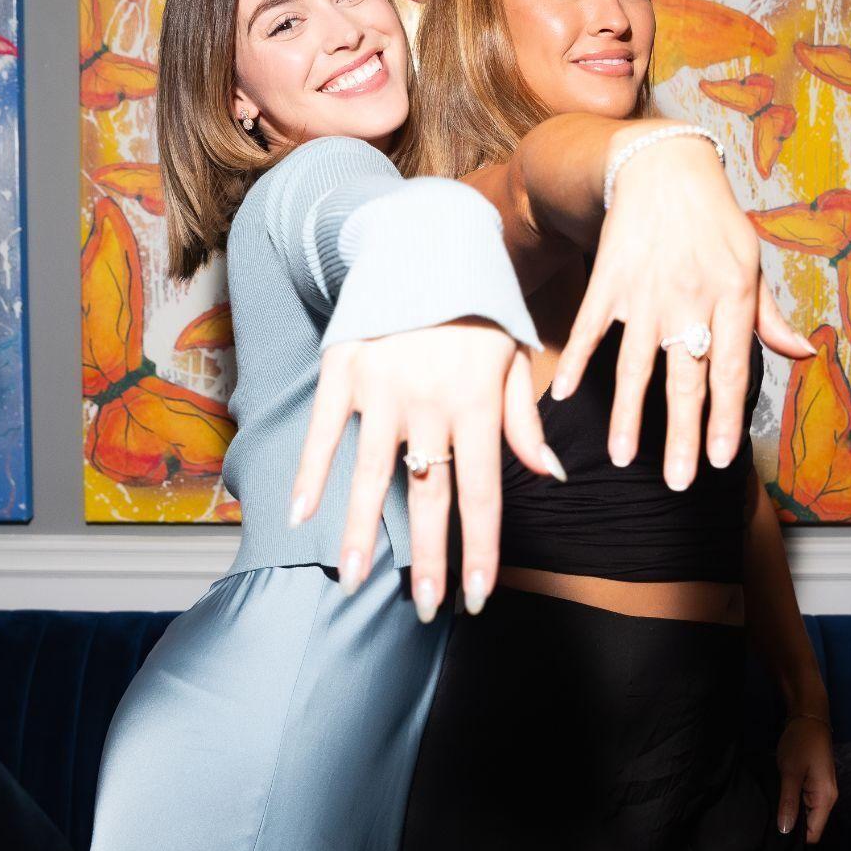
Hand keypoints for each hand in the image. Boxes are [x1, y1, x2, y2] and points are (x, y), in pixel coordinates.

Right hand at [287, 320, 560, 622]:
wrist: (423, 240)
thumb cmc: (475, 306)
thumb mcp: (512, 355)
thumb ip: (524, 420)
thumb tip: (550, 476)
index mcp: (477, 403)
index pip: (482, 493)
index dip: (480, 550)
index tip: (478, 597)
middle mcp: (430, 404)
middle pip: (431, 496)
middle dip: (431, 559)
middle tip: (428, 610)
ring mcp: (382, 390)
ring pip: (373, 474)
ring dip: (363, 532)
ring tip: (355, 580)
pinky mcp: (343, 372)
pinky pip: (324, 431)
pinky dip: (311, 472)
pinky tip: (301, 515)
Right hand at [551, 131, 812, 488]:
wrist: (665, 168)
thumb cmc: (715, 220)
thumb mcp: (753, 262)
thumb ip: (770, 317)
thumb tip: (803, 355)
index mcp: (732, 297)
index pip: (730, 371)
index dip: (726, 418)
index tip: (722, 460)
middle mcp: (690, 300)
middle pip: (685, 380)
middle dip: (682, 436)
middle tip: (679, 482)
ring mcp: (646, 292)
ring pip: (636, 365)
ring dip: (628, 415)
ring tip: (622, 457)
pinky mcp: (609, 280)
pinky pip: (590, 329)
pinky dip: (577, 362)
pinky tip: (566, 397)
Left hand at [776, 715, 838, 841]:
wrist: (808, 718)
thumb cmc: (801, 743)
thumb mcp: (790, 772)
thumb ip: (788, 802)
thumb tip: (785, 830)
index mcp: (825, 799)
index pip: (813, 834)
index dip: (795, 837)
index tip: (774, 833)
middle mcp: (827, 799)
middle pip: (810, 826)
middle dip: (791, 826)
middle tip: (768, 822)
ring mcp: (821, 791)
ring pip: (806, 814)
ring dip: (790, 814)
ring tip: (771, 812)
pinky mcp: (814, 784)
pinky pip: (804, 803)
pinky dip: (792, 804)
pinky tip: (778, 801)